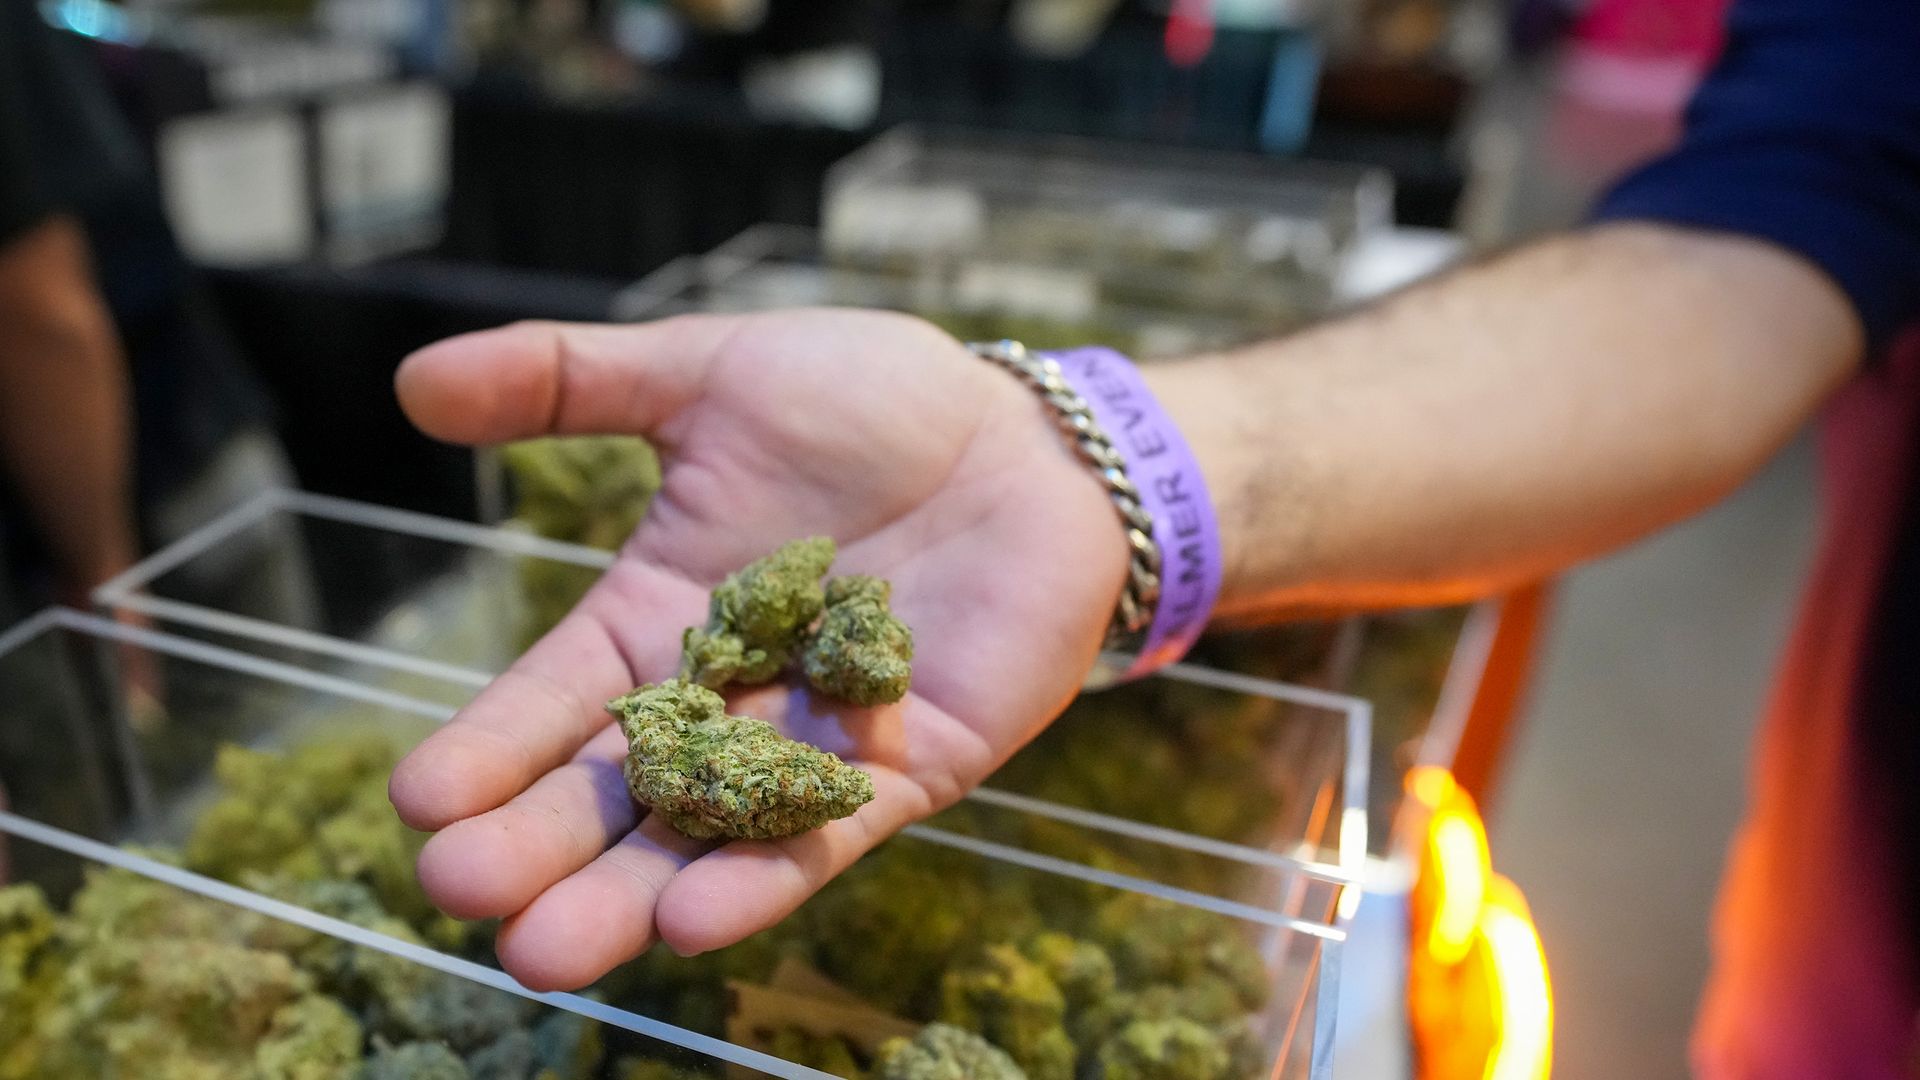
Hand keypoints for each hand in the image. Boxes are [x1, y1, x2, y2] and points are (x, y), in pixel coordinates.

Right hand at [388, 310, 1127, 989]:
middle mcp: (723, 700)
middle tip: (458, 896)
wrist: (1024, 434)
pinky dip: (762, 879)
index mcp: (659, 618)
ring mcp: (811, 745)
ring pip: (706, 838)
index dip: (490, 748)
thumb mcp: (708, 375)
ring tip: (544, 950)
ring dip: (628, 897)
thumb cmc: (868, 399)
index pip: (556, 699)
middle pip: (615, 791)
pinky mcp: (906, 770)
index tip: (417, 802)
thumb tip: (411, 380)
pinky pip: (826, 837)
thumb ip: (568, 382)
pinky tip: (691, 923)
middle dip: (537, 847)